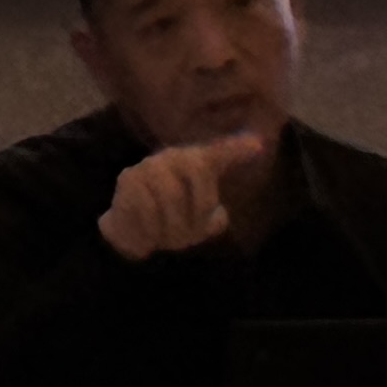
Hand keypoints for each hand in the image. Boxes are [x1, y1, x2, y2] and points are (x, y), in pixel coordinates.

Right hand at [98, 129, 269, 259]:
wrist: (130, 222)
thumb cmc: (173, 214)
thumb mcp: (199, 215)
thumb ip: (215, 217)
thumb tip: (222, 213)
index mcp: (197, 161)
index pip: (220, 154)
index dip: (237, 150)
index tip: (260, 146)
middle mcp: (174, 156)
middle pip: (198, 187)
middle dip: (195, 222)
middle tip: (187, 239)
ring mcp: (150, 165)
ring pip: (170, 200)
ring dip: (171, 230)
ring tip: (167, 239)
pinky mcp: (127, 180)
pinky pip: (146, 210)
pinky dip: (150, 232)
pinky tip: (148, 236)